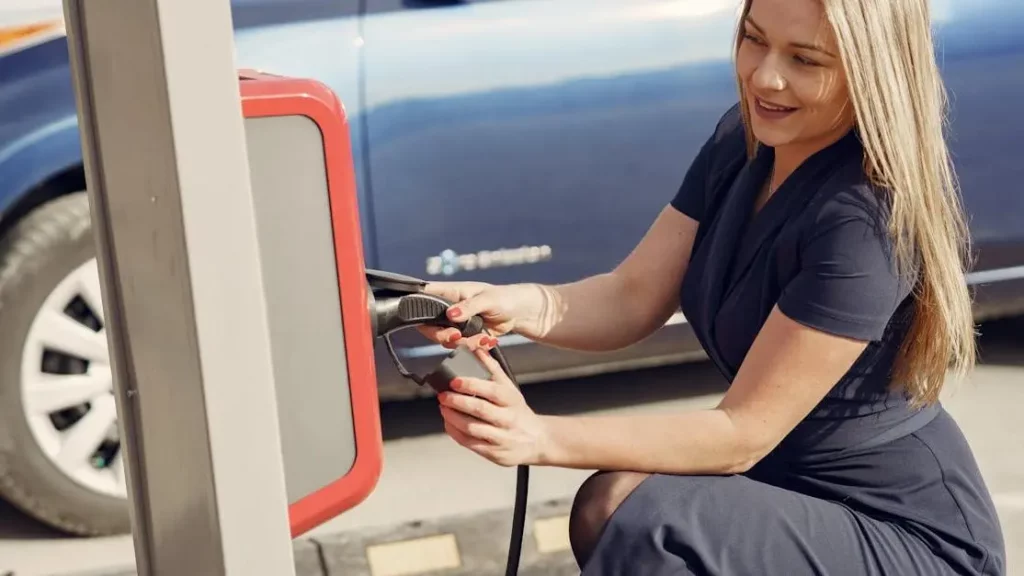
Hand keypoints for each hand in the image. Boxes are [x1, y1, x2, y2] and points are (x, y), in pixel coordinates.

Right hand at [418, 281, 554, 349]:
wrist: (519, 312)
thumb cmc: (505, 297)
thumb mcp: (488, 299)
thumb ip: (468, 307)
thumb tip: (450, 314)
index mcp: (450, 292)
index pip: (425, 296)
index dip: (419, 307)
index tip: (430, 320)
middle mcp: (448, 307)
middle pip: (429, 325)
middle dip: (442, 335)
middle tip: (457, 336)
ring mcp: (455, 323)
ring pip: (445, 339)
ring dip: (463, 343)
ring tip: (483, 339)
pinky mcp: (464, 336)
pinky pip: (460, 347)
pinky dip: (473, 347)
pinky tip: (488, 341)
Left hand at [437, 347, 547, 466]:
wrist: (537, 440)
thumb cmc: (517, 411)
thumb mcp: (510, 388)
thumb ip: (492, 369)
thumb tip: (478, 349)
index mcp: (512, 400)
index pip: (492, 391)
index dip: (471, 385)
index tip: (454, 381)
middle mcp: (508, 419)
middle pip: (480, 410)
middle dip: (457, 402)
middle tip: (443, 395)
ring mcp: (502, 438)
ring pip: (472, 429)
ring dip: (453, 418)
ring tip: (443, 408)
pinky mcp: (494, 453)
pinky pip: (470, 443)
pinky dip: (455, 432)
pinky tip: (449, 423)